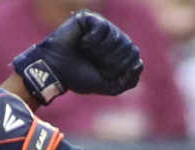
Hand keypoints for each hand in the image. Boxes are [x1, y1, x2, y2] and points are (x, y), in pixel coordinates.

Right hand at [12, 10, 143, 103]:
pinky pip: (103, 28)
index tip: (103, 72)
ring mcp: (101, 27)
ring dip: (101, 51)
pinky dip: (92, 41)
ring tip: (87, 52)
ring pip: (117, 37)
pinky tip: (82, 43)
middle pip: (128, 46)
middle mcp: (111, 38)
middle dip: (111, 60)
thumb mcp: (108, 86)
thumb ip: (128, 81)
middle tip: (94, 62)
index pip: (134, 56)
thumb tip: (139, 64)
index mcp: (117, 53)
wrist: (55, 71)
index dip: (120, 67)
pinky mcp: (89, 19)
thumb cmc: (79, 78)